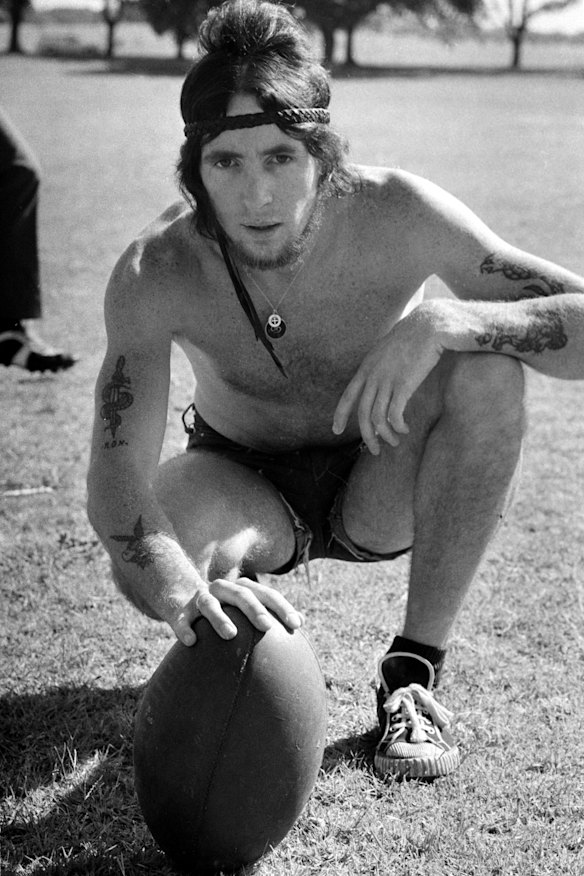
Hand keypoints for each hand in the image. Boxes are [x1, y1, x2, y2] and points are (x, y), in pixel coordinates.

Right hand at [171, 576, 302, 646]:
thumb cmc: (223, 607)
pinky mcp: (179, 611)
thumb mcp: (244, 606)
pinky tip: (190, 642)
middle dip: (255, 609)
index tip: (297, 624)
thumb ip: (270, 612)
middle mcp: (222, 589)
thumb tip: (302, 621)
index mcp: (241, 588)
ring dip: (219, 618)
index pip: (266, 594)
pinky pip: (180, 619)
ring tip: (230, 635)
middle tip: (267, 627)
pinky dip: (184, 628)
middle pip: (241, 594)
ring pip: (209, 604)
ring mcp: (200, 598)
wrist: (180, 594)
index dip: (282, 607)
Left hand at [332, 305, 443, 453]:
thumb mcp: (388, 351)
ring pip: (377, 419)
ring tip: (394, 442)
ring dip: (385, 436)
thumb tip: (382, 385)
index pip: (347, 396)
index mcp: (367, 368)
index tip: (335, 430)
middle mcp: (373, 376)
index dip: (340, 415)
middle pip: (362, 414)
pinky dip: (397, 427)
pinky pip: (394, 415)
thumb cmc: (413, 337)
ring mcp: (387, 380)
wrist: (429, 324)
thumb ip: (381, 367)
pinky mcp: (403, 385)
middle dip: (366, 436)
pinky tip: (404, 429)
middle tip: (375, 451)